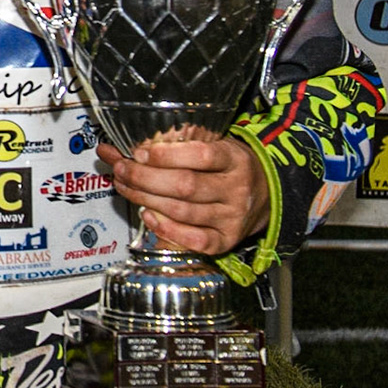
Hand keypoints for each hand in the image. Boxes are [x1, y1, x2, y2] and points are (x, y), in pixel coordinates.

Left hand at [99, 135, 270, 256]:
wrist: (266, 195)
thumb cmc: (229, 167)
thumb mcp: (214, 146)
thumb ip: (175, 145)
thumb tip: (124, 148)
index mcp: (235, 159)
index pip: (201, 155)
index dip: (166, 155)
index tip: (139, 152)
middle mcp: (236, 189)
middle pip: (186, 186)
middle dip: (144, 178)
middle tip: (121, 169)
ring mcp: (232, 218)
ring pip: (182, 212)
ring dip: (145, 199)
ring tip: (124, 186)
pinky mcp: (225, 241)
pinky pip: (193, 240)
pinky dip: (165, 229)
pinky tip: (147, 216)